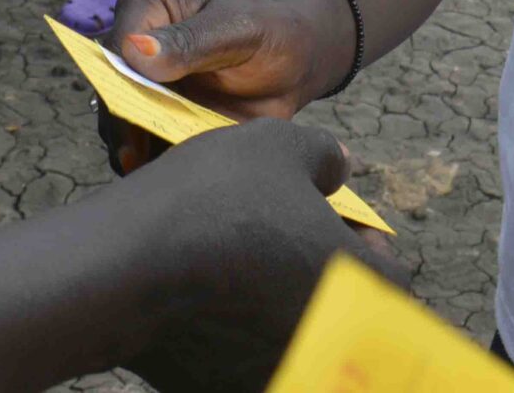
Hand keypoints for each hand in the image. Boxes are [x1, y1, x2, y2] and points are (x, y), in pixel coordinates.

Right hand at [103, 0, 332, 175]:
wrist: (295, 66)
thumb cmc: (269, 32)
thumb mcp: (239, 28)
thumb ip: (192, 39)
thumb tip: (135, 51)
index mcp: (150, 10)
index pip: (119, 44)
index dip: (123, 77)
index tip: (138, 108)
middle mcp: (139, 49)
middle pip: (112, 88)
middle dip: (123, 122)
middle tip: (136, 156)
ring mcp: (148, 87)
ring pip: (122, 121)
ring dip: (132, 148)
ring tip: (150, 174)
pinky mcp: (161, 119)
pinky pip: (146, 144)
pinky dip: (152, 162)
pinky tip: (168, 180)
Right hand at [115, 119, 401, 392]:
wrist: (121, 268)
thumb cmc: (212, 200)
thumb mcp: (278, 145)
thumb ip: (323, 156)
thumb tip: (339, 169)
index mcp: (356, 287)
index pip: (393, 280)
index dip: (369, 247)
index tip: (340, 225)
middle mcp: (325, 342)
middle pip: (348, 317)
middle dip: (329, 283)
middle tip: (293, 247)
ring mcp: (272, 373)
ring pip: (297, 339)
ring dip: (285, 309)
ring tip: (247, 270)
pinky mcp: (219, 390)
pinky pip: (246, 361)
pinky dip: (239, 336)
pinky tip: (209, 301)